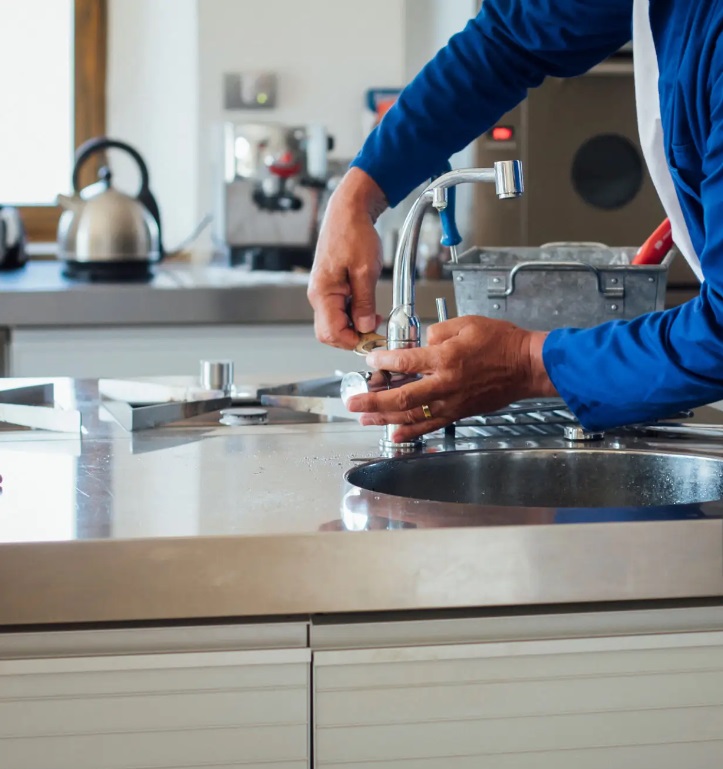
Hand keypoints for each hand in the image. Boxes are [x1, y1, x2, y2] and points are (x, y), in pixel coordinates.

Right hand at [308, 168, 386, 348]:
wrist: (349, 211)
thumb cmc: (353, 233)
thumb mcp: (366, 270)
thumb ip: (364, 302)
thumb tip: (366, 326)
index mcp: (322, 293)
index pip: (331, 333)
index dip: (353, 341)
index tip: (373, 337)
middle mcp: (319, 296)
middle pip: (330, 333)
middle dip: (352, 337)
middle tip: (375, 331)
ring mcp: (324, 292)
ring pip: (335, 324)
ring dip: (355, 326)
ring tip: (374, 317)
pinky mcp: (331, 288)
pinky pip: (339, 311)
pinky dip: (354, 315)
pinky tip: (368, 308)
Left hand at [345, 315, 556, 442]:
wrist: (526, 366)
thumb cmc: (501, 342)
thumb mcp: (467, 323)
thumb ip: (437, 332)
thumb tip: (421, 343)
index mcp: (446, 358)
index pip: (405, 361)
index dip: (383, 361)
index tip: (370, 359)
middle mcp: (446, 384)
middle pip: (401, 397)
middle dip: (373, 400)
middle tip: (353, 402)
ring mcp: (451, 402)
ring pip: (412, 415)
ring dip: (385, 418)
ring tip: (365, 418)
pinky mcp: (458, 412)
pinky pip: (431, 425)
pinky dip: (411, 432)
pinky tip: (395, 434)